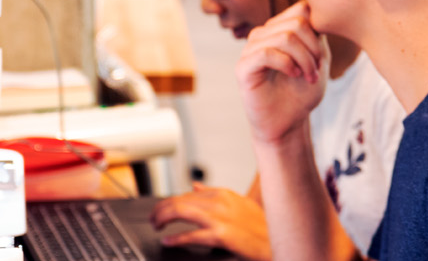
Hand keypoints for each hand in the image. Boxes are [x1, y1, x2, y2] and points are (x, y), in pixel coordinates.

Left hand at [149, 183, 271, 260]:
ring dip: (163, 218)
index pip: (187, 193)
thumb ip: (214, 194)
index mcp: (222, 194)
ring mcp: (220, 218)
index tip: (161, 209)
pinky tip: (168, 241)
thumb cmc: (260, 226)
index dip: (169, 201)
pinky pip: (192, 235)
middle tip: (153, 218)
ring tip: (156, 225)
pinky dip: (176, 238)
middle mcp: (219, 202)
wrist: (275, 242)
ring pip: (181, 211)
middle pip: (179, 200)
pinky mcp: (221, 235)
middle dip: (161, 209)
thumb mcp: (238, 203)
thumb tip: (195, 185)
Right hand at [236, 2, 328, 145]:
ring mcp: (250, 49)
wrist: (288, 123)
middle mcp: (263, 35)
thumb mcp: (319, 59)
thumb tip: (316, 13)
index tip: (322, 55)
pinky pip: (266, 53)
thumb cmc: (301, 93)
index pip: (301, 10)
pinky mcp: (243, 67)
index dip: (317, 30)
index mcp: (279, 29)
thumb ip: (318, 35)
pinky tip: (294, 75)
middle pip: (295, 23)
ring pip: (283, 37)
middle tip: (317, 70)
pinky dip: (286, 64)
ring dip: (303, 59)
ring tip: (309, 76)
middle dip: (312, 48)